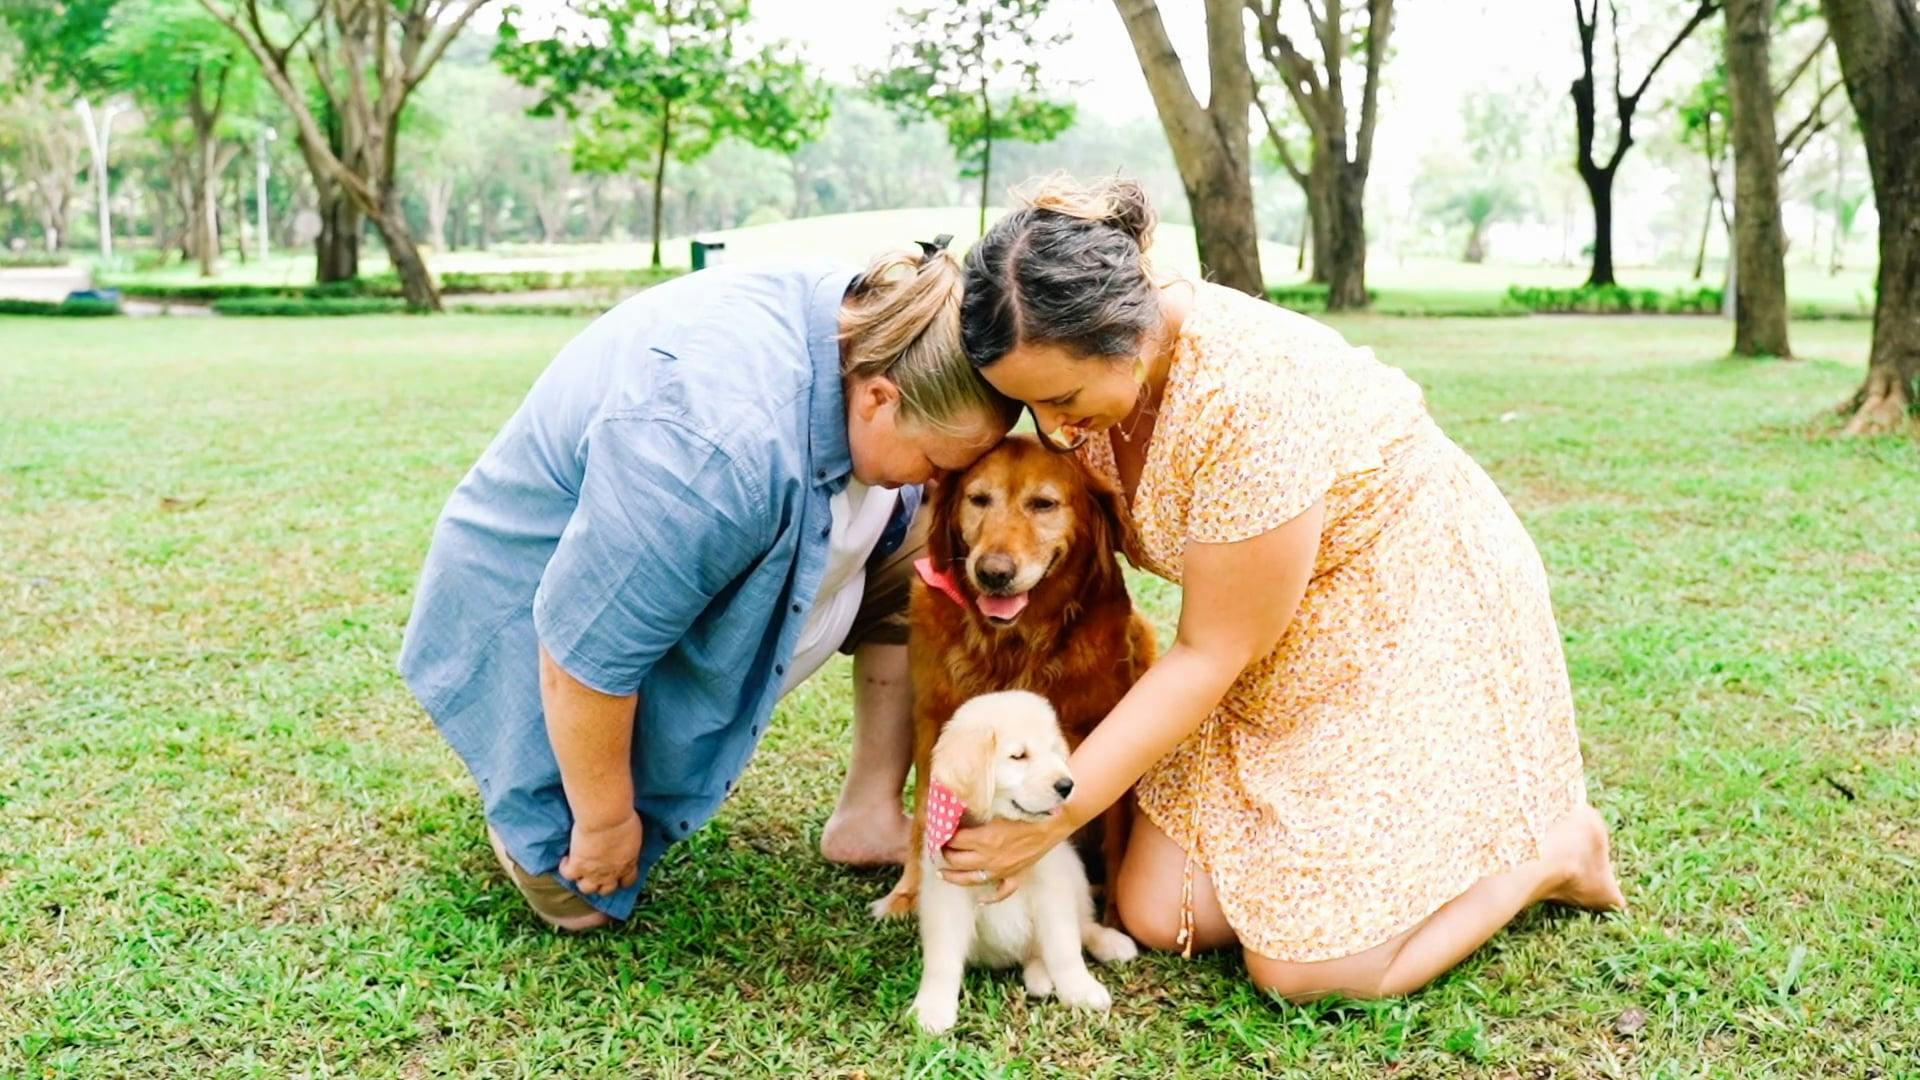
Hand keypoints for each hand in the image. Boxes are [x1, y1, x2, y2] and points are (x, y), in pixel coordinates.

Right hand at [559, 811, 641, 894]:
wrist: (606, 818)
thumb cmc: (623, 819)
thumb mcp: (634, 833)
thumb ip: (629, 843)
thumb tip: (627, 839)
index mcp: (628, 864)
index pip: (627, 881)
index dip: (621, 880)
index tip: (618, 875)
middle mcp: (611, 873)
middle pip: (606, 890)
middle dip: (601, 885)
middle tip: (596, 876)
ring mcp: (593, 872)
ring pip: (586, 888)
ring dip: (583, 881)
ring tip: (579, 871)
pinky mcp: (577, 866)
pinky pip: (568, 874)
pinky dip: (565, 868)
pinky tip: (566, 860)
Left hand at [938, 811, 1073, 901]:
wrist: (1052, 824)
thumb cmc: (1026, 812)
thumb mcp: (998, 808)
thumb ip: (978, 813)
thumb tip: (957, 810)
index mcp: (984, 838)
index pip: (955, 840)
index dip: (943, 835)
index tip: (938, 830)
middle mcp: (989, 857)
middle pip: (956, 860)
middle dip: (943, 854)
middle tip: (938, 847)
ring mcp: (1001, 870)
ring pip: (970, 879)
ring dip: (952, 877)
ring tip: (941, 873)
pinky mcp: (1015, 876)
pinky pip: (1000, 893)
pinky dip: (989, 899)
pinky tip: (980, 901)